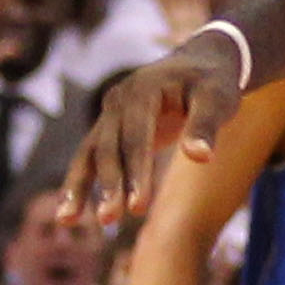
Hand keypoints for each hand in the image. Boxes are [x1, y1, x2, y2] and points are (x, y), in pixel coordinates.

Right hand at [69, 34, 245, 223]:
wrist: (201, 63)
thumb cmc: (214, 83)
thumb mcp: (218, 98)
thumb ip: (206, 126)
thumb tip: (200, 157)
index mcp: (143, 90)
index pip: (136, 137)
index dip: (136, 172)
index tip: (138, 207)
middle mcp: (118, 100)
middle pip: (108, 148)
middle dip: (110, 185)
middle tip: (110, 220)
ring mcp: (109, 114)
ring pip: (88, 153)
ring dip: (79, 187)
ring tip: (66, 221)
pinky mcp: (109, 128)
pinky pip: (90, 157)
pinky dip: (80, 183)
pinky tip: (70, 214)